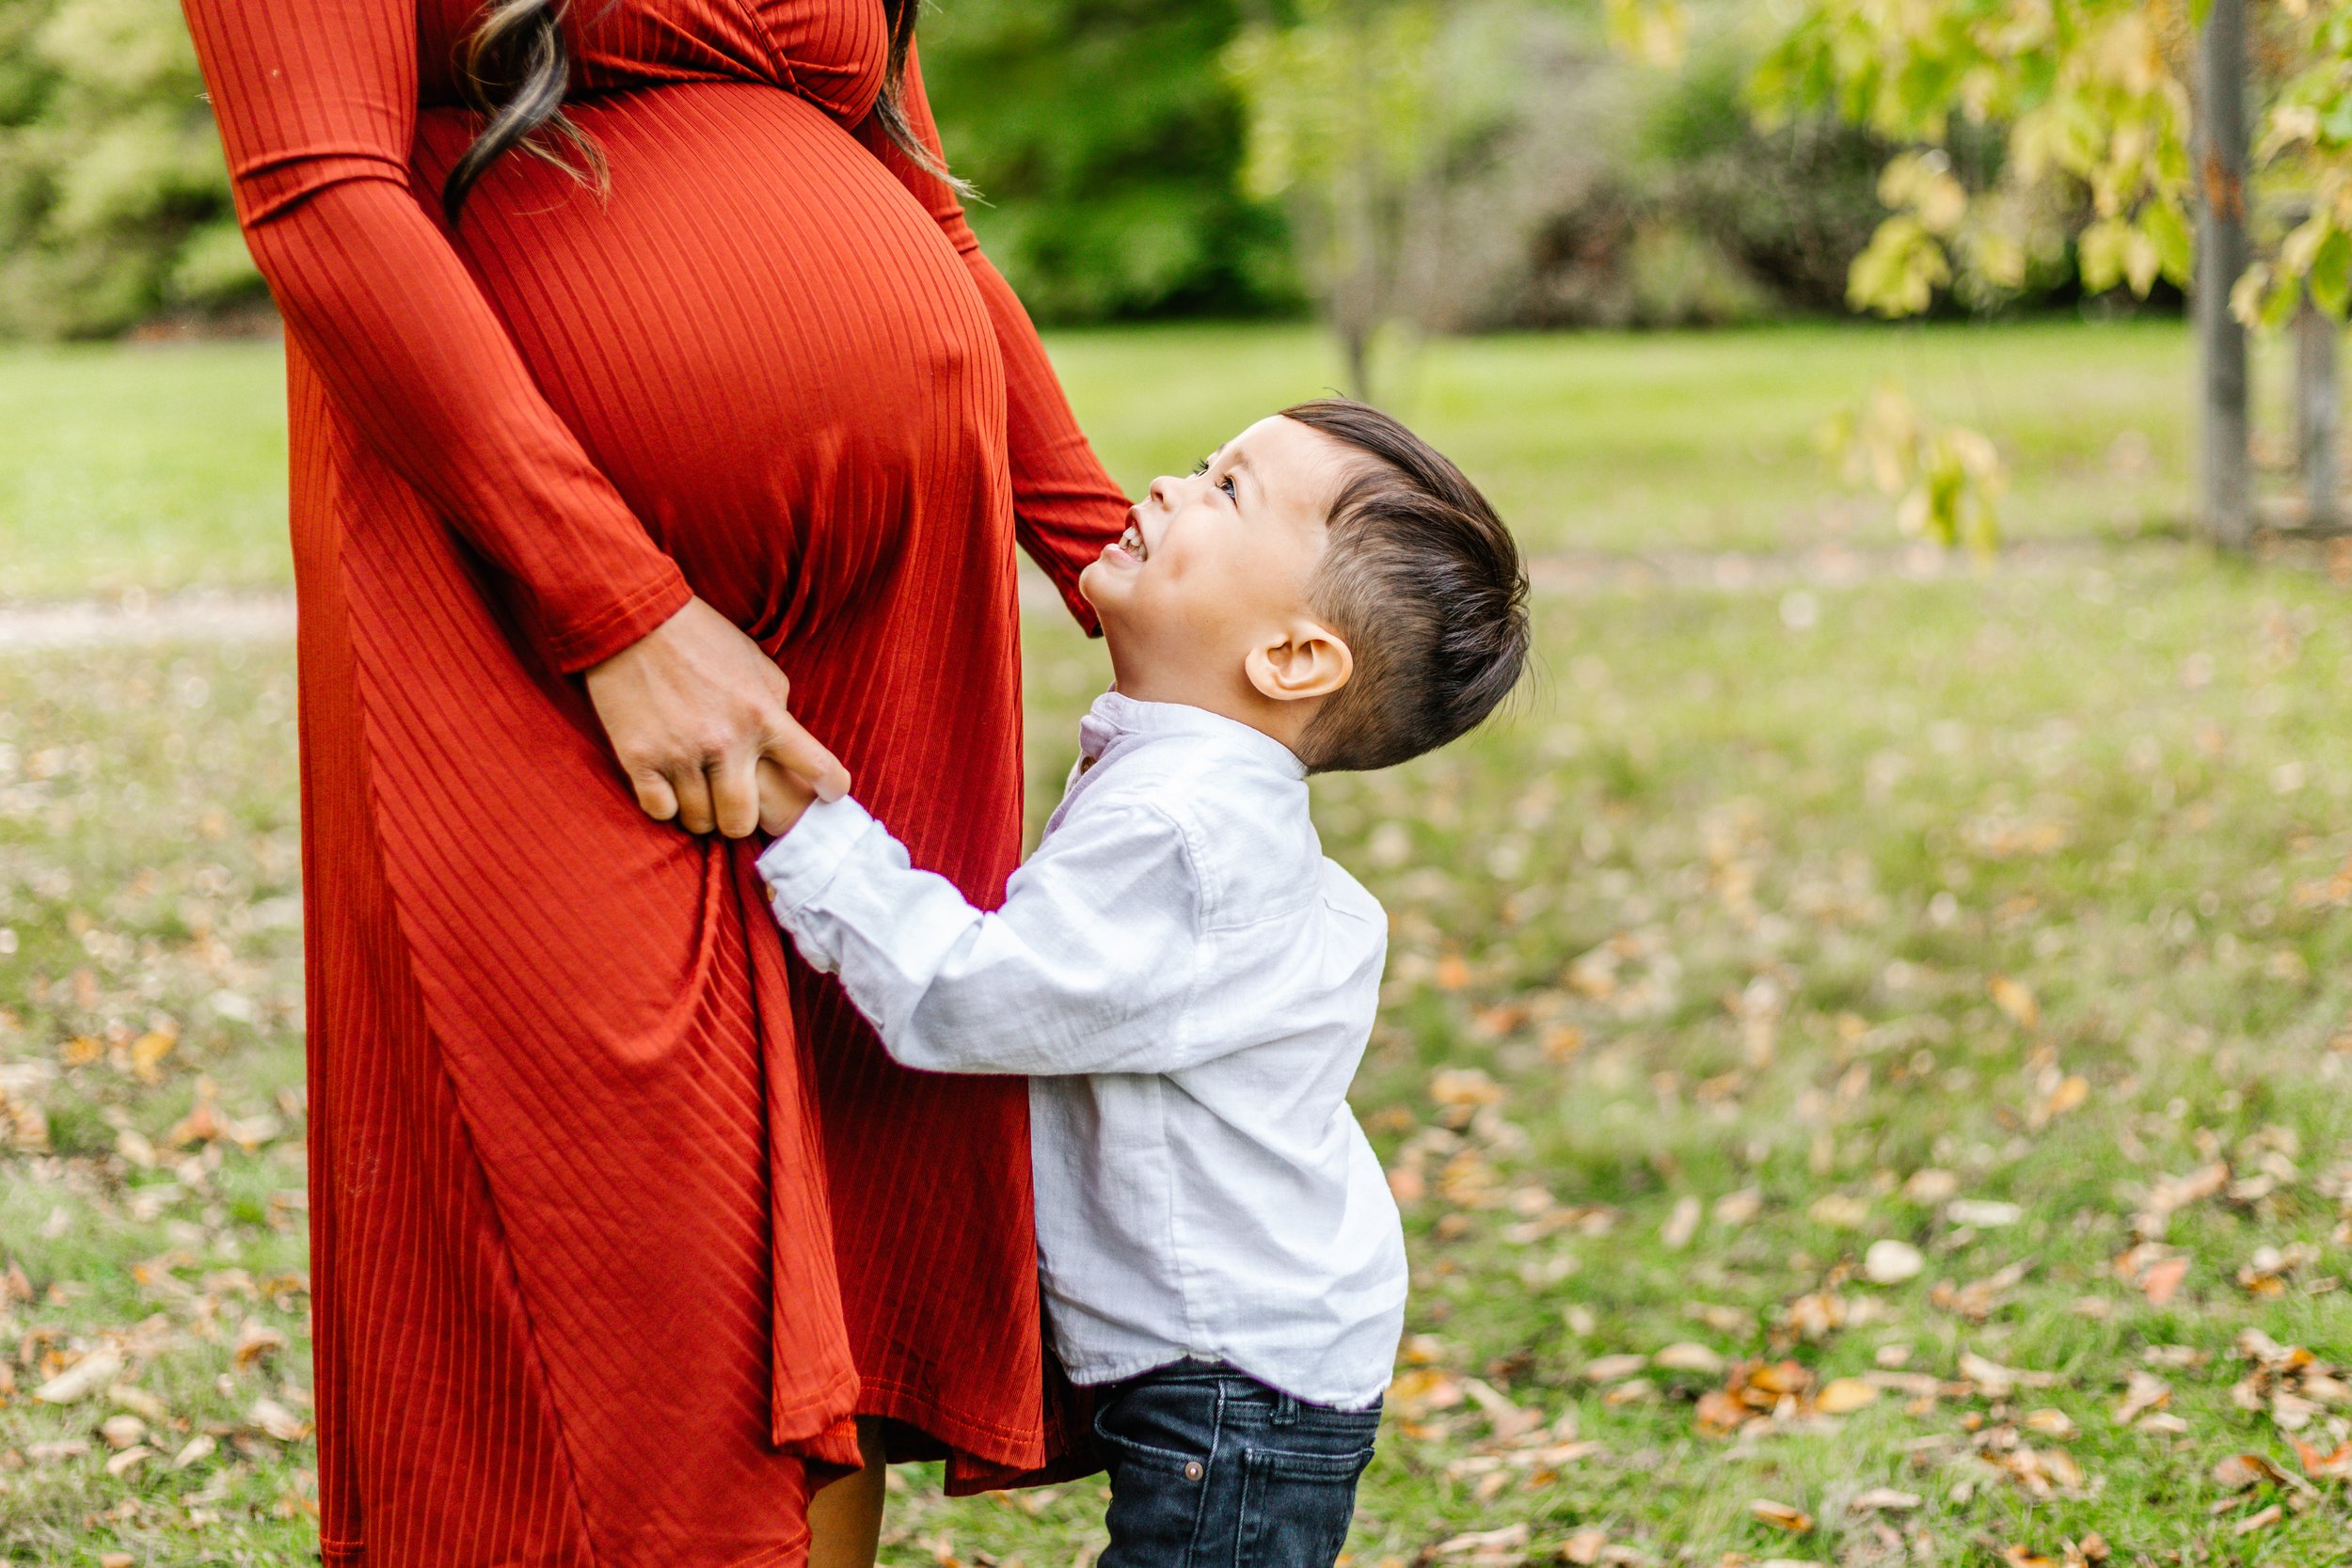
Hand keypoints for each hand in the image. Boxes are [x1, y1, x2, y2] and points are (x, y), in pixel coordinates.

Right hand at [584, 597, 849, 837]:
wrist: (634, 619)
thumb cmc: (700, 638)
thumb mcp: (755, 663)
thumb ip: (775, 704)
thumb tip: (787, 742)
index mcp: (762, 714)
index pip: (815, 765)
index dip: (830, 786)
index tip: (831, 793)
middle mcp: (725, 741)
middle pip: (743, 821)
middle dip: (740, 820)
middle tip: (732, 805)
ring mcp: (680, 753)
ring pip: (700, 822)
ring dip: (700, 813)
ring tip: (697, 792)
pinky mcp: (639, 758)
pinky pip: (661, 811)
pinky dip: (665, 805)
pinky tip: (666, 786)